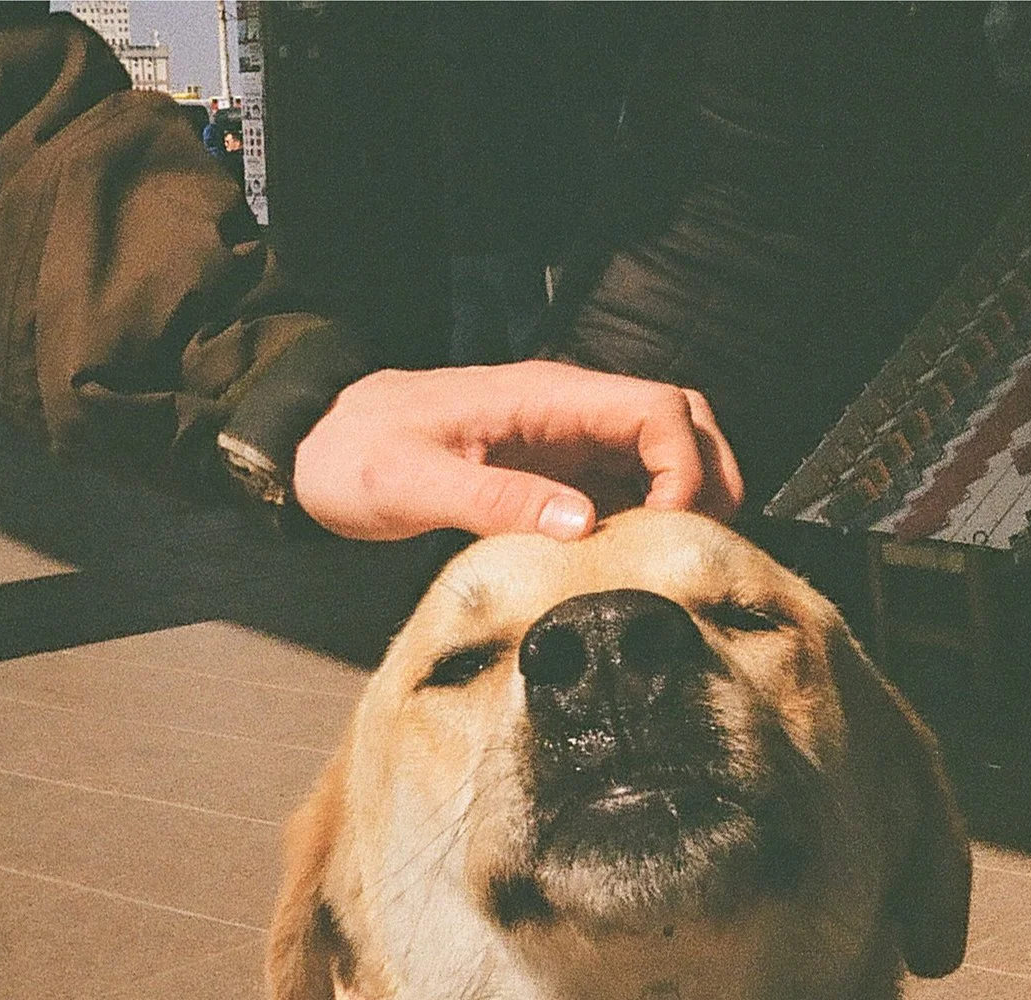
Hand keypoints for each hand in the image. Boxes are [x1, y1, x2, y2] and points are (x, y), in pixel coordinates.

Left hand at [292, 362, 742, 543]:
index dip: (686, 468)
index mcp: (548, 398)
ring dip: (690, 501)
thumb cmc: (357, 457)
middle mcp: (571, 414)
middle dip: (711, 480)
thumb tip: (585, 525)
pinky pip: (628, 490)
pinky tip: (637, 570)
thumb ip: (496, 500)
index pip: (659, 409)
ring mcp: (568, 445)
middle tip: (697, 551)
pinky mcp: (557, 477)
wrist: (319, 445)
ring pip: (665, 454)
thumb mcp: (415, 483)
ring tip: (677, 564)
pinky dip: (652, 523)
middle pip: (683, 422)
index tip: (671, 533)